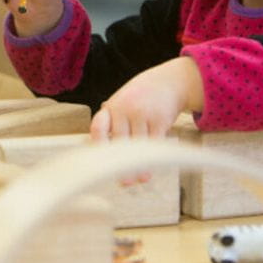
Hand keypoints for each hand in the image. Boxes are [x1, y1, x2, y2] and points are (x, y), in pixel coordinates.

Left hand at [89, 57, 203, 183]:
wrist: (168, 82)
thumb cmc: (140, 97)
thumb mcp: (121, 102)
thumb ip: (110, 121)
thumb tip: (94, 147)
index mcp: (111, 107)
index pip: (98, 126)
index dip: (96, 144)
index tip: (97, 162)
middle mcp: (124, 109)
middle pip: (118, 141)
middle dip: (118, 163)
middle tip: (120, 181)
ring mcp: (142, 113)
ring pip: (137, 146)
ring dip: (136, 166)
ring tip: (135, 180)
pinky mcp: (160, 119)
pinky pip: (154, 143)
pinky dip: (151, 160)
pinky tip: (148, 171)